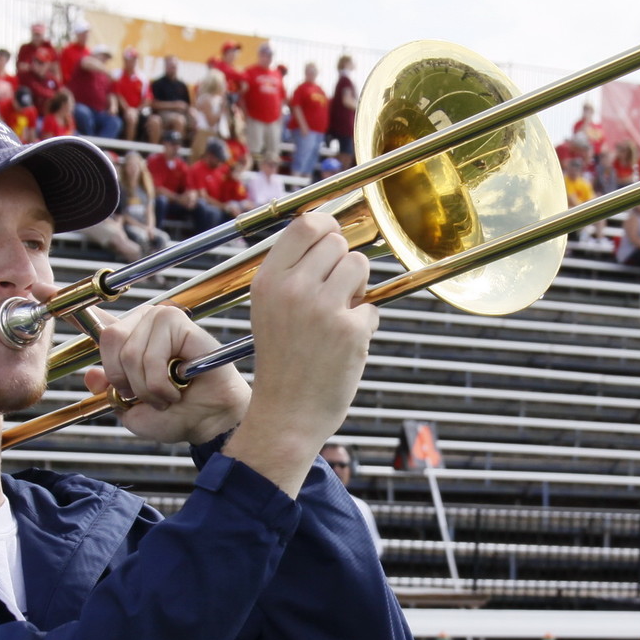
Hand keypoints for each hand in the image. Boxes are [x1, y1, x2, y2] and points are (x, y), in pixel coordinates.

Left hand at [62, 299, 248, 445]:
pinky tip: (179, 385)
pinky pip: (152, 357)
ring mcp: (160, 319)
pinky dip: (161, 384)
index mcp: (124, 339)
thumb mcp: (129, 409)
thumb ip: (108, 390)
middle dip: (123, 378)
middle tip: (145, 393)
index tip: (37, 289)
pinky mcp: (180, 323)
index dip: (61, 301)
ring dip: (146, 387)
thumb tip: (91, 375)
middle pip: (108, 340)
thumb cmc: (174, 414)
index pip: (90, 316)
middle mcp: (140, 324)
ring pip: (129, 353)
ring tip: (166, 393)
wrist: (208, 421)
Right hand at [224, 213, 377, 494]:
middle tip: (333, 295)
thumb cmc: (283, 361)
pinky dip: (364, 322)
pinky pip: (371, 305)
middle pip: (337, 242)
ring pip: (359, 265)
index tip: (333, 238)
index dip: (326, 226)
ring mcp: (322, 308)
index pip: (305, 224)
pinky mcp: (350, 330)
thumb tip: (329, 231)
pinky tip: (344, 344)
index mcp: (267, 281)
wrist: (286, 415)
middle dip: (342, 264)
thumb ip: (292, 272)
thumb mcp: (269, 309)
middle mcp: (292, 289)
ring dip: (357, 288)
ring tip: (339, 315)